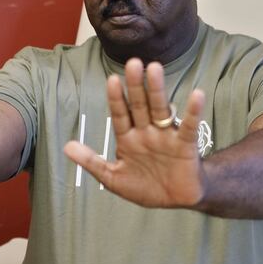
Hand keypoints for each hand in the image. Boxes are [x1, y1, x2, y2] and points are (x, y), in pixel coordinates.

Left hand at [63, 58, 206, 207]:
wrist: (175, 201)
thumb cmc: (144, 187)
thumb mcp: (112, 177)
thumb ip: (91, 162)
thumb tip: (66, 146)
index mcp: (128, 138)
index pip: (120, 114)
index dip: (116, 98)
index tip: (111, 80)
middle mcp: (146, 132)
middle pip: (139, 105)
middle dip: (135, 85)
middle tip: (133, 62)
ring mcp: (165, 136)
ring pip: (160, 108)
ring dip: (157, 89)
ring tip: (154, 68)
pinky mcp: (185, 144)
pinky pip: (188, 126)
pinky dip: (192, 111)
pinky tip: (196, 95)